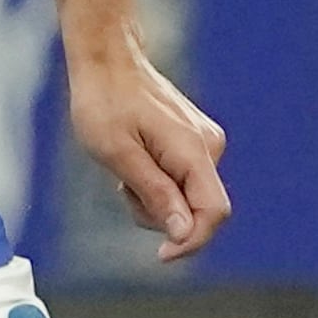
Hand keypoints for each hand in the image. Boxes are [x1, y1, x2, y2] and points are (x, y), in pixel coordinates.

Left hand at [69, 41, 228, 259]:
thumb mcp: (117, 153)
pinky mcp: (194, 144)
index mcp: (193, 150)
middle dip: (159, 214)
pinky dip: (155, 185)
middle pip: (197, 210)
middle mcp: (209, 147)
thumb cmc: (104, 103)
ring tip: (124, 170)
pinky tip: (135, 162)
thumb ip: (154, 192)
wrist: (108, 61)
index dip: (192, 242)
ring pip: (186, 199)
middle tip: (122, 188)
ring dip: (153, 199)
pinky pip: (180, 183)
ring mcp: (204, 144)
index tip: (160, 256)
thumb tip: (182, 232)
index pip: (213, 212)